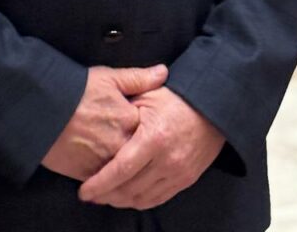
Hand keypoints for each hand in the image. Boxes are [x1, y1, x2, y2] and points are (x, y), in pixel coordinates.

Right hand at [42, 64, 167, 180]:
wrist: (41, 109)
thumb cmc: (75, 89)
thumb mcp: (108, 77)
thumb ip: (138, 78)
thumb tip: (163, 72)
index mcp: (130, 119)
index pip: (150, 132)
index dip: (149, 132)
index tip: (149, 133)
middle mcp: (121, 144)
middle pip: (139, 157)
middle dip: (141, 158)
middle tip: (142, 158)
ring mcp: (105, 162)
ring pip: (125, 175)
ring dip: (127, 177)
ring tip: (127, 176)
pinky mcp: (89, 175)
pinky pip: (106, 186)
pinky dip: (109, 186)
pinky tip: (110, 184)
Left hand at [78, 86, 224, 208]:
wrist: (212, 109)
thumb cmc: (176, 98)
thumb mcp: (148, 95)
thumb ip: (124, 105)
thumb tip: (100, 115)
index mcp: (154, 138)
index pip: (121, 169)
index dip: (100, 183)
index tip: (84, 190)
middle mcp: (167, 160)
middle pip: (129, 189)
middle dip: (106, 195)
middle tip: (90, 194)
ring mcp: (178, 173)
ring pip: (143, 198)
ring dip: (121, 201)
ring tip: (105, 197)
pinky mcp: (185, 180)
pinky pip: (158, 198)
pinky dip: (140, 201)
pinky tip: (127, 197)